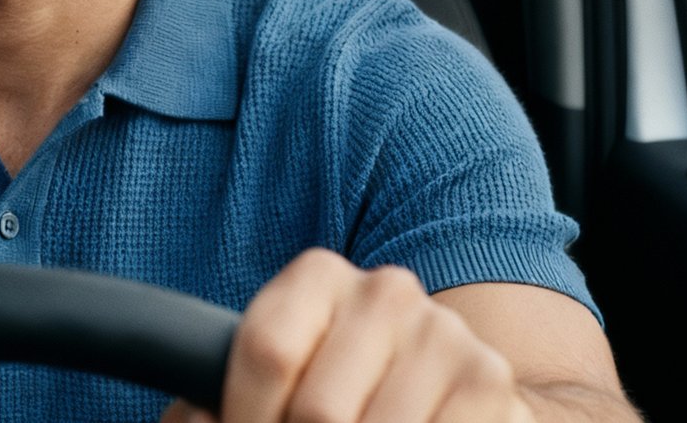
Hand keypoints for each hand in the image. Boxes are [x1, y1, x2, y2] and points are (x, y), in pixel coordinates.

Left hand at [159, 249, 536, 422]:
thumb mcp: (277, 384)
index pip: (266, 351)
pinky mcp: (488, 382)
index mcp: (318, 277)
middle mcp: (385, 291)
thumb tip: (198, 420)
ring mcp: (443, 334)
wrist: (441, 398)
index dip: (245, 417)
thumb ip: (217, 402)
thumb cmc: (340, 392)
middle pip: (318, 411)